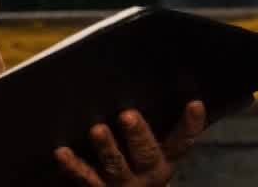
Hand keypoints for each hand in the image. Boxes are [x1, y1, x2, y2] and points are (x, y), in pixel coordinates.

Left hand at [53, 101, 206, 186]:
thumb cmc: (136, 165)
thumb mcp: (153, 151)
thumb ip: (154, 126)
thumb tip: (155, 80)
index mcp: (164, 160)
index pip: (182, 141)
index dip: (190, 124)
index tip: (195, 103)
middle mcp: (148, 174)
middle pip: (147, 154)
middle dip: (138, 135)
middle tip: (128, 115)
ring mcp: (123, 184)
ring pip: (116, 166)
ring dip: (107, 147)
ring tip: (97, 130)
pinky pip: (85, 178)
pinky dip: (73, 165)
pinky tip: (62, 152)